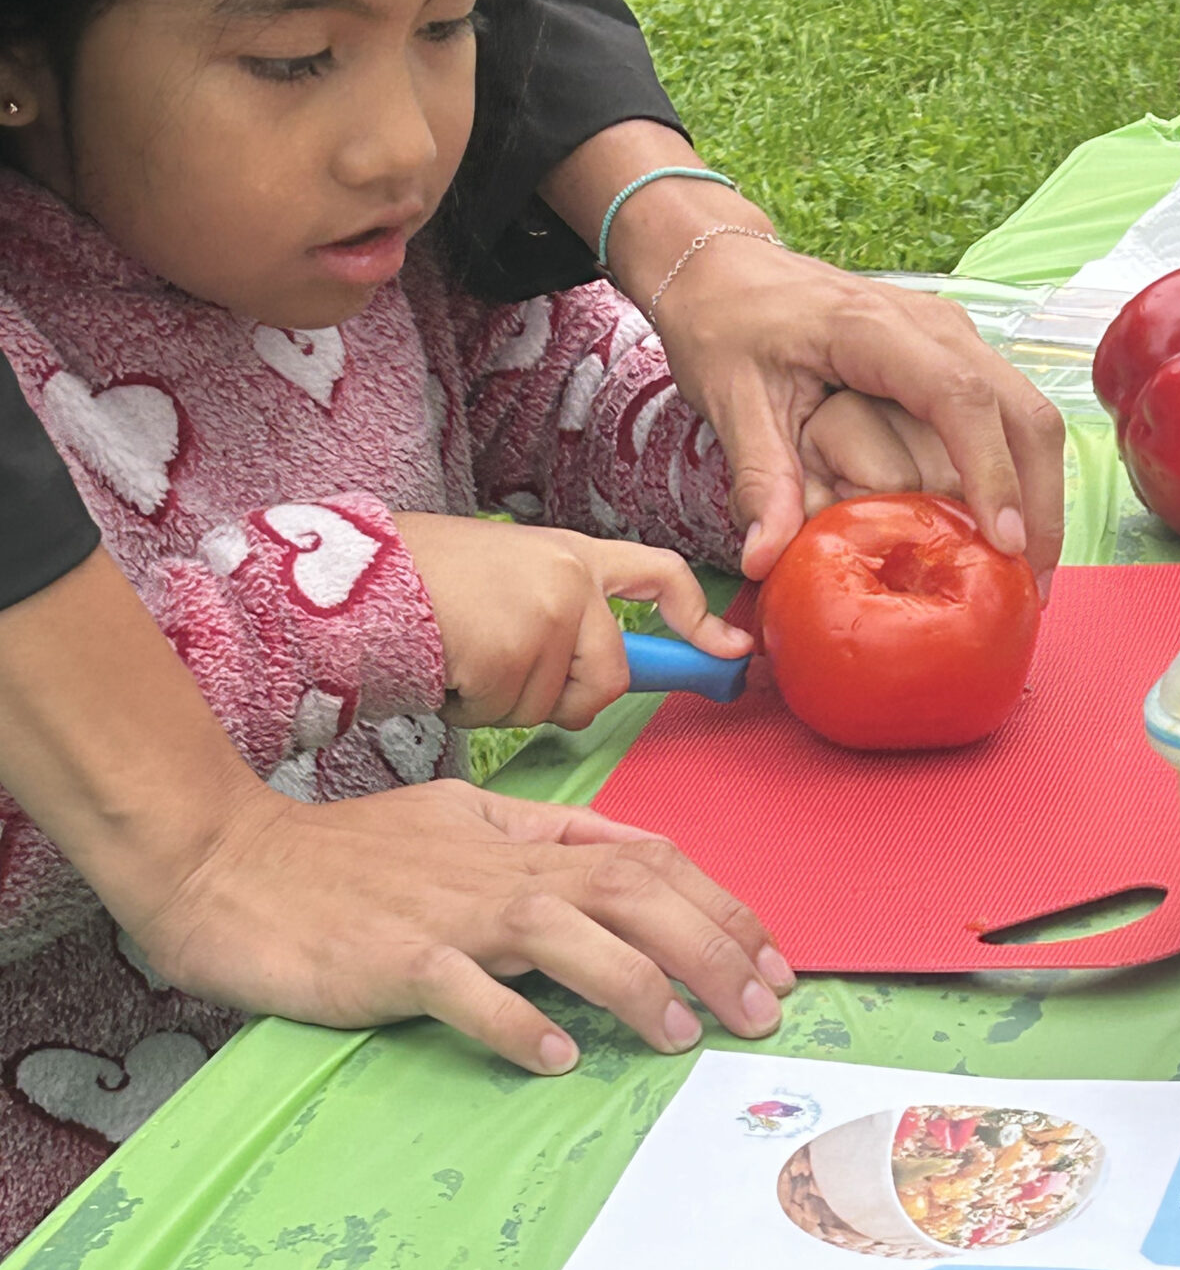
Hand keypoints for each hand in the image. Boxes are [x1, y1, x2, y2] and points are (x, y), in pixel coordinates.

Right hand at [132, 779, 794, 1067]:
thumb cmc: (342, 858)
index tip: (772, 960)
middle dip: (711, 947)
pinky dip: (515, 1021)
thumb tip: (630, 865)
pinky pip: (465, 989)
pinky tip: (558, 1057)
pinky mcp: (391, 958)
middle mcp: (495, 867)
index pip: (645, 856)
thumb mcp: (456, 826)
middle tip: (761, 1009)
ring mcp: (445, 912)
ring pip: (565, 930)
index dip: (719, 906)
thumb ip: (542, 842)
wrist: (223, 862)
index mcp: (516, 837)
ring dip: (636, 983)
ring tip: (683, 1034)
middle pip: (630, 891)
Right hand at [393, 514, 751, 730]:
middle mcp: (569, 579)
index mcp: (571, 555)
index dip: (699, 619)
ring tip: (462, 655)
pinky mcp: (516, 651)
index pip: (660, 575)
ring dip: (506, 702)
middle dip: (566, 699)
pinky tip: (447, 667)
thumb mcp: (506, 575)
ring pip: (556, 706)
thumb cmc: (420, 582)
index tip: (732, 651)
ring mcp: (547, 614)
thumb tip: (611, 676)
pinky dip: (475, 708)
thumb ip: (562, 612)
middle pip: (610, 678)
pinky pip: (513, 714)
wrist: (356, 576)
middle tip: (504, 673)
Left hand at [539, 123, 1066, 585]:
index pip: (961, 398)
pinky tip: (1009, 535)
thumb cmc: (730, 324)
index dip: (992, 472)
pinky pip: (1009, 420)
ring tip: (1030, 574)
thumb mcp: (731, 400)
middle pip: (1023, 411)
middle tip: (1031, 586)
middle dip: (1039, 503)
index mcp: (878, 330)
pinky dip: (1020, 479)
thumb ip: (758, 479)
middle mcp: (937, 328)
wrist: (728, 269)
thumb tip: (767, 558)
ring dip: (1040, 497)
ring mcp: (955, 340)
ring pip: (1029, 417)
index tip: (1004, 542)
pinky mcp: (955, 360)